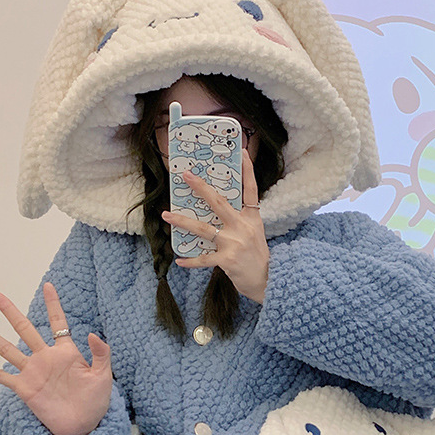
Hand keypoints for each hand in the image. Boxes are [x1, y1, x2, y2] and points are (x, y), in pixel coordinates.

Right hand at [0, 282, 112, 434]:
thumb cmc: (96, 401)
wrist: (83, 425)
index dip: (53, 304)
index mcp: (66, 352)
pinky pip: (2, 377)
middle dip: (10, 311)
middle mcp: (46, 358)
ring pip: (7, 349)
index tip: (47, 286)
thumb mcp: (103, 375)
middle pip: (24, 328)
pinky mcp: (25, 389)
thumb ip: (101, 353)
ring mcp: (33, 372)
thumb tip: (92, 333)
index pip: (58, 322)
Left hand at [162, 150, 269, 302]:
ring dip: (182, 221)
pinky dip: (190, 261)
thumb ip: (239, 222)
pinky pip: (203, 258)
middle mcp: (242, 227)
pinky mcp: (226, 260)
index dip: (248, 171)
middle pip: (219, 202)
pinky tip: (179, 260)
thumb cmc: (258, 258)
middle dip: (200, 187)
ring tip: (166, 215)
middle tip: (186, 175)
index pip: (251, 190)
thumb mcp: (255, 234)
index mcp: (252, 219)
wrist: (268, 282)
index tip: (243, 152)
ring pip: (203, 228)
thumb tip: (215, 212)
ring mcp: (234, 243)